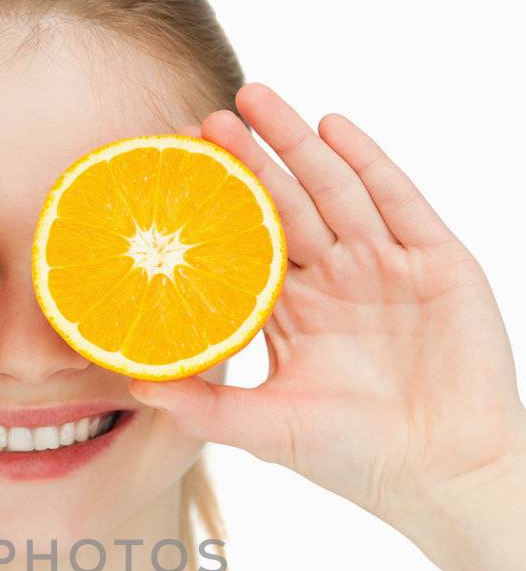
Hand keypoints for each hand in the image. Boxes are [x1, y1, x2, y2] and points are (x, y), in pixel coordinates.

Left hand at [129, 84, 525, 535]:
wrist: (440, 472)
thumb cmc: (353, 457)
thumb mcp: (266, 429)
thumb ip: (202, 407)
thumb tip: (131, 386)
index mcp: (294, 316)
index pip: (246, 246)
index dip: (215, 208)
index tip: (174, 172)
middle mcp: (336, 283)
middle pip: (287, 205)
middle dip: (249, 159)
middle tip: (208, 117)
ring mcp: (386, 267)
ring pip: (335, 189)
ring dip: (297, 143)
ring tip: (255, 98)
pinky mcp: (435, 261)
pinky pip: (398, 199)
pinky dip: (366, 161)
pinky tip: (332, 127)